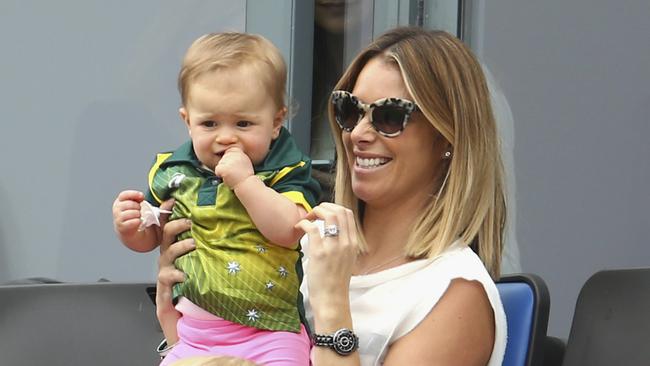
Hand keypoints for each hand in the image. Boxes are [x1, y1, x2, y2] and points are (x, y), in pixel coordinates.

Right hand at [112, 190, 144, 238]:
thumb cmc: (132, 215)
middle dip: (138, 207)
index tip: (142, 197)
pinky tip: (138, 221)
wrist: (128, 230)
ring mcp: (118, 218)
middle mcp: (116, 209)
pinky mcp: (121, 227)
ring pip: (133, 213)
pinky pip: (134, 222)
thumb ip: (137, 198)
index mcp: (119, 201)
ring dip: (138, 214)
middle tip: (139, 210)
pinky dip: (138, 221)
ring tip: (138, 216)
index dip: (134, 194)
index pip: (124, 195)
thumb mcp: (134, 204)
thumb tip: (141, 196)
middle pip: (130, 204)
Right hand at [156, 203, 194, 343]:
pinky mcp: (165, 286)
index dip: (170, 211)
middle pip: (166, 234)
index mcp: (175, 247)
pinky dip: (177, 275)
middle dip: (176, 225)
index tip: (174, 198)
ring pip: (168, 253)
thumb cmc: (192, 283)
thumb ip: (208, 246)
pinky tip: (185, 275)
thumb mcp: (201, 261)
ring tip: (193, 243)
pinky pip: (168, 277)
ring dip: (180, 246)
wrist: (178, 312)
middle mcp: (168, 257)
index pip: (170, 225)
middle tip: (190, 221)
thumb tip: (227, 228)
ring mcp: (165, 271)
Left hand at [214, 147, 253, 187]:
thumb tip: (229, 151)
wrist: (246, 184)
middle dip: (226, 166)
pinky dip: (220, 175)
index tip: (236, 166)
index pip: (228, 153)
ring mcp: (227, 160)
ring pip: (220, 164)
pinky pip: (217, 170)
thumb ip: (237, 155)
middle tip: (234, 172)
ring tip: (232, 174)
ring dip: (224, 171)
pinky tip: (228, 177)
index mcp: (238, 151)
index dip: (230, 161)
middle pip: (223, 158)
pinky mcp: (223, 167)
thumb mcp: (245, 160)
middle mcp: (232, 154)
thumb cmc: (245, 175)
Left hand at [295, 203, 358, 308]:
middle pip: (339, 210)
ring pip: (329, 215)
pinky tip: (298, 227)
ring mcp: (333, 247)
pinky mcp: (319, 253)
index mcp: (353, 243)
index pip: (348, 214)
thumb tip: (332, 233)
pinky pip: (311, 228)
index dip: (334, 208)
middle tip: (314, 213)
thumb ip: (342, 245)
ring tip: (308, 218)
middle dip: (325, 206)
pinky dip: (303, 223)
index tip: (324, 212)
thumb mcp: (346, 260)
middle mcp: (346, 242)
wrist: (332, 300)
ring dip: (315, 211)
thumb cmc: (335, 282)